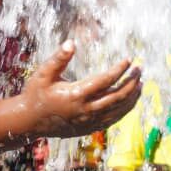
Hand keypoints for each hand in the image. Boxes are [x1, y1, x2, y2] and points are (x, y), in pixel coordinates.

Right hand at [20, 41, 141, 138]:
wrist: (29, 121)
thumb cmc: (36, 94)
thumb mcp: (43, 74)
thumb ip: (58, 58)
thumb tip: (72, 42)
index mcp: (76, 95)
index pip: (105, 80)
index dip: (119, 69)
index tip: (129, 59)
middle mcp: (86, 110)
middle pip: (117, 96)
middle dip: (131, 82)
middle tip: (139, 69)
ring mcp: (89, 121)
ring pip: (119, 110)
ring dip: (132, 96)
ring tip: (140, 84)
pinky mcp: (90, 128)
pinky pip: (113, 119)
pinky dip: (125, 110)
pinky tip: (130, 101)